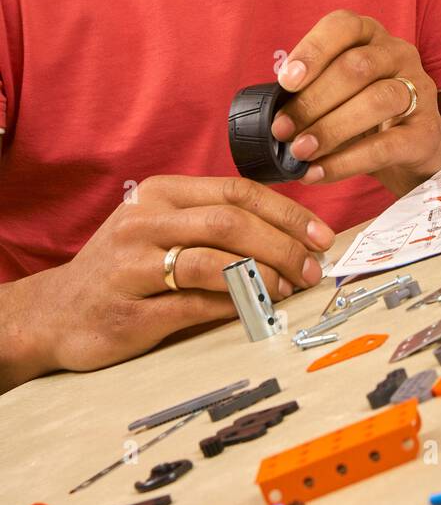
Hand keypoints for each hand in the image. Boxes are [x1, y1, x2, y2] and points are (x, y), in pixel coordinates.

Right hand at [35, 174, 334, 373]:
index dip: (286, 212)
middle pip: (230, 223)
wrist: (55, 313)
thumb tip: (290, 236)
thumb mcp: (162, 227)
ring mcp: (132, 265)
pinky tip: (256, 309)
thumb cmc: (124, 267)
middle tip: (311, 267)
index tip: (320, 234)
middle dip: (283, 244)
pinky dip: (233, 306)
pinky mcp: (129, 311)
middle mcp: (144, 222)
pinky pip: (194, 306)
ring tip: (290, 288)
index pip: (237, 191)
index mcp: (160, 193)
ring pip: (213, 262)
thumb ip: (215, 224)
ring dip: (263, 276)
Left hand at [271, 10, 440, 186]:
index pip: (343, 26)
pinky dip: (347, 161)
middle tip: (282, 129)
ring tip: (299, 151)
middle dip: (312, 100)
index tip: (285, 81)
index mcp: (370, 36)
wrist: (412, 150)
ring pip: (376, 101)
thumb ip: (308, 93)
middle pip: (357, 68)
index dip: (313, 50)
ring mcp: (419, 91)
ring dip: (330, 128)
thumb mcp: (336, 93)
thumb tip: (267, 115)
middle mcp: (398, 55)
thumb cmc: (363, 115)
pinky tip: (319, 171)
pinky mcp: (427, 132)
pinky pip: (386, 145)